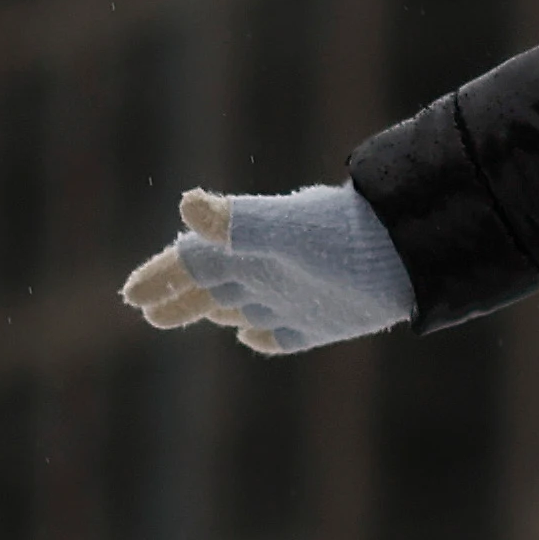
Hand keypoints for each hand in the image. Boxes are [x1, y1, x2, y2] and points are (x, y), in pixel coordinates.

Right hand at [120, 184, 412, 354]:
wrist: (409, 255)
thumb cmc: (345, 238)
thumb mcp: (286, 232)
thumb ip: (238, 223)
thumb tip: (186, 203)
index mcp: (249, 249)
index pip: (190, 262)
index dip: (161, 276)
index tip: (129, 294)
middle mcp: (266, 271)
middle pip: (207, 286)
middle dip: (174, 296)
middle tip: (143, 310)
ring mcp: (292, 296)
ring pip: (236, 305)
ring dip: (206, 311)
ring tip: (183, 316)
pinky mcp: (320, 323)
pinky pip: (282, 333)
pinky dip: (262, 336)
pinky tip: (252, 336)